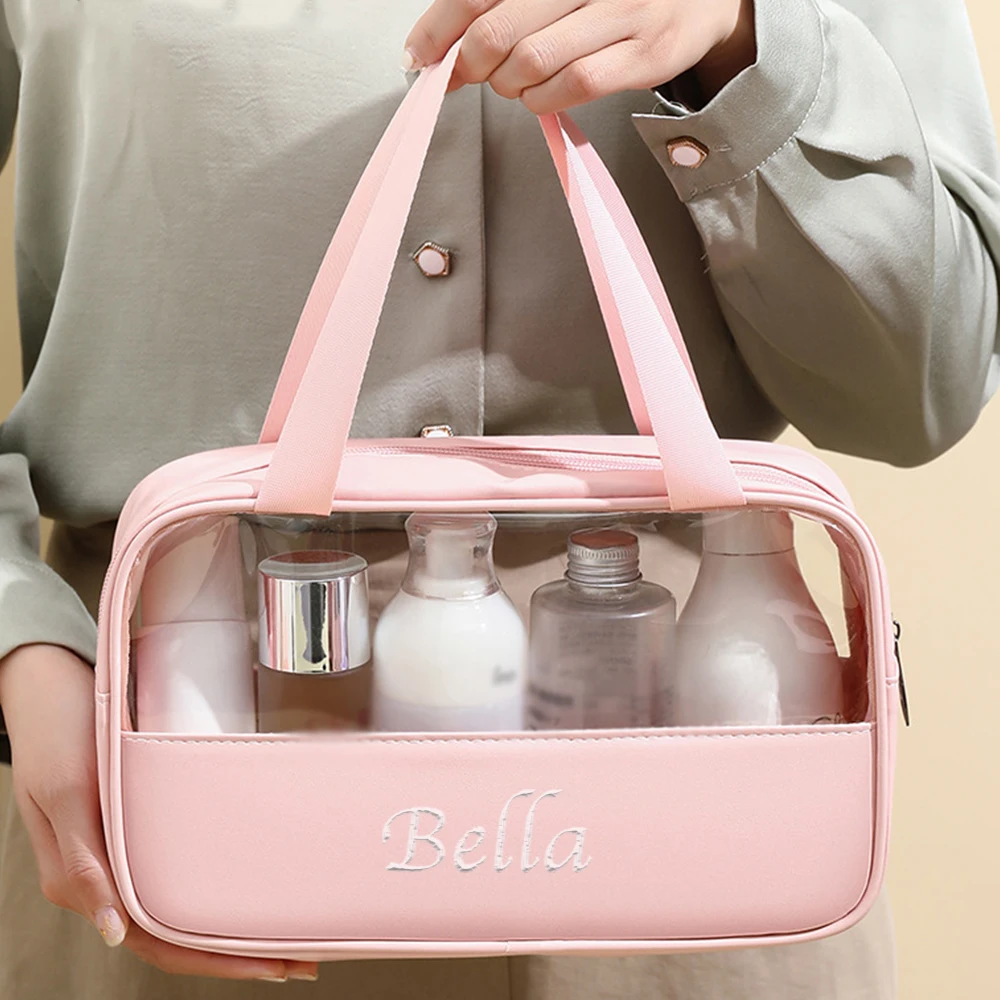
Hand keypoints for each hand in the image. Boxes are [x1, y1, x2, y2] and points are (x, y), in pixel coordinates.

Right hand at [0, 645, 318, 982]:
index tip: (273, 965)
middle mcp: (104, 874)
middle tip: (301, 956)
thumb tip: (115, 934)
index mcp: (84, 879)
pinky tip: (245, 879)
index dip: (217, 960)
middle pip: (177, 932)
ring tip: (285, 926)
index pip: (160, 942)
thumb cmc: (54, 728)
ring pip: (179, 904)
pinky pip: (174, 865)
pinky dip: (212, 881)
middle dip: (238, 951)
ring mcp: (119, 849)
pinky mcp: (131, 822)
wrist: (46, 678)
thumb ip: (84, 864)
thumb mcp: (67, 791)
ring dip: (229, 920)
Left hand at [404, 0, 756, 113]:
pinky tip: (541, 94)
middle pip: (497, 29)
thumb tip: (438, 45)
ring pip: (531, 61)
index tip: (420, 56)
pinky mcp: (644, 52)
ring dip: (508, 85)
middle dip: (472, 64)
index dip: (439, 28)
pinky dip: (542, 99)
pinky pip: (572, 85)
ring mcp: (621, 10)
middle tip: (474, 72)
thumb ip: (503, 4)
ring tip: (515, 81)